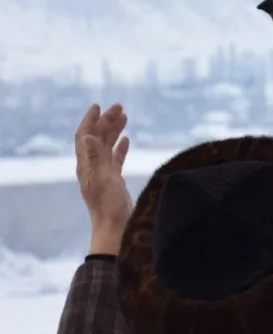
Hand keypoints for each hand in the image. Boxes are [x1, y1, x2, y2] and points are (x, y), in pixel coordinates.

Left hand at [75, 103, 131, 254]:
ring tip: (125, 116)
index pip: (84, 136)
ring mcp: (103, 173)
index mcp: (86, 164)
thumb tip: (86, 135)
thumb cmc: (107, 205)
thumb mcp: (101, 179)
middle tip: (119, 107)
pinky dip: (120, 147)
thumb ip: (95, 157)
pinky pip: (116, 158)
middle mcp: (92, 166)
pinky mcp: (113, 180)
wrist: (115, 227)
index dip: (90, 120)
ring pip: (107, 146)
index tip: (98, 106)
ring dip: (114, 130)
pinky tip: (127, 139)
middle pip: (97, 138)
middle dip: (106, 121)